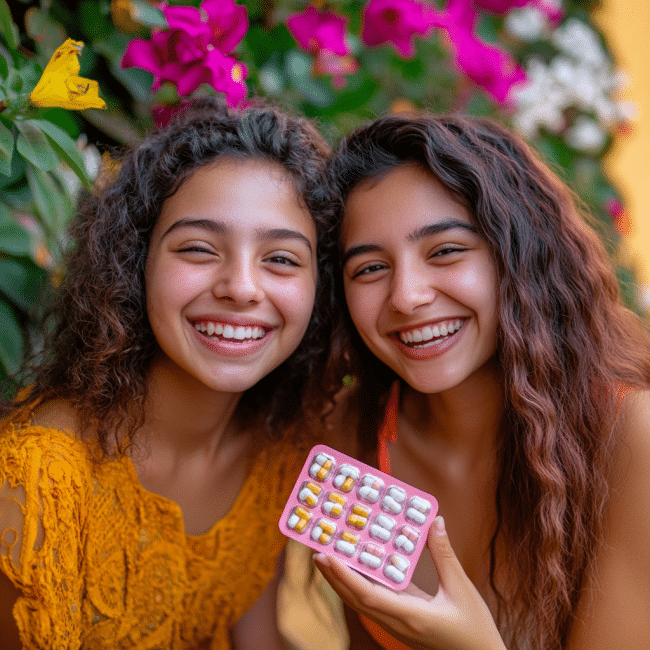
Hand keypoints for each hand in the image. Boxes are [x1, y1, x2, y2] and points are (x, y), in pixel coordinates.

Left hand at [314, 516, 506, 649]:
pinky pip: (373, 606)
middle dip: (334, 577)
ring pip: (362, 605)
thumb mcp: (462, 589)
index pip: (368, 595)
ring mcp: (398, 628)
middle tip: (318, 552)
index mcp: (411, 617)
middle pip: (356, 601)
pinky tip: (356, 572)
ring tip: (329, 559)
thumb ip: (444, 555)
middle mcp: (398, 625)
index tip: (327, 556)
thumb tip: (435, 521)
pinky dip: (359, 588)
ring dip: (342, 583)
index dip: (344, 576)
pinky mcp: (401, 627)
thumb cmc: (475, 629)